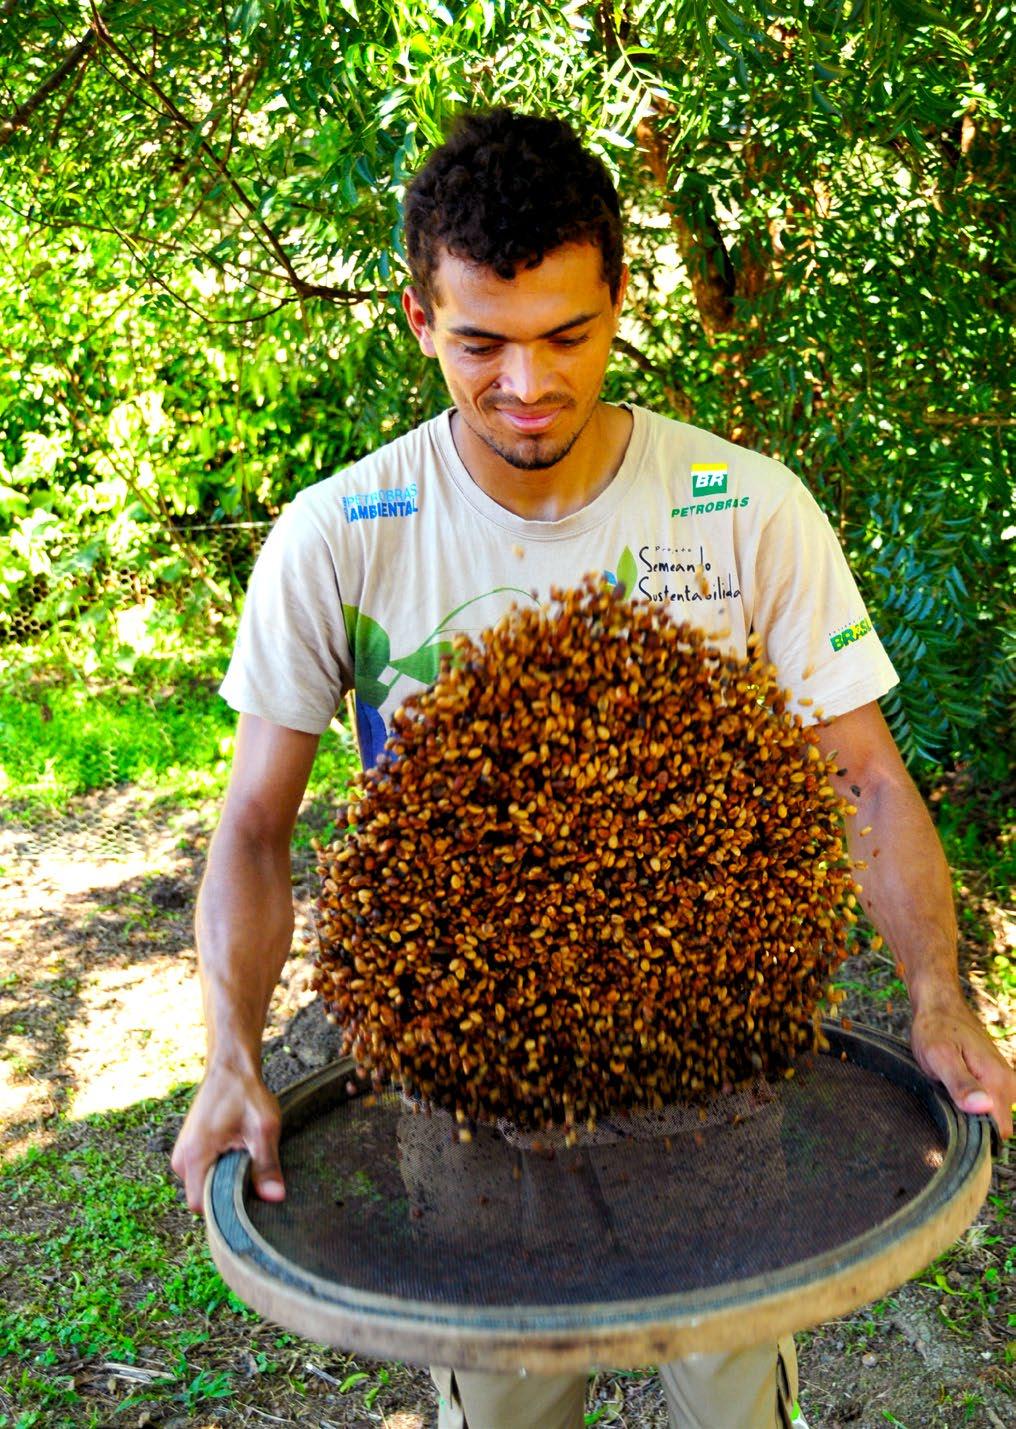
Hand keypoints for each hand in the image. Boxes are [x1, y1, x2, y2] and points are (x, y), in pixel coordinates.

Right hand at [171, 1064, 284, 1213]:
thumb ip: (266, 1165)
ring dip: (225, 1179)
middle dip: (227, 1193)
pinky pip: (204, 1173)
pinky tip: (236, 1153)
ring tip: (244, 1157)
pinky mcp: (189, 1150)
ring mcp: (183, 1155)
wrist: (230, 1068)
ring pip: (204, 1185)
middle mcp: (181, 1160)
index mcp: (194, 1157)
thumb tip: (275, 1198)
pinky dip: (220, 1169)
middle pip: (203, 1197)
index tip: (247, 1196)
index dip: (225, 1208)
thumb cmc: (245, 1094)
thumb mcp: (263, 1129)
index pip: (201, 1206)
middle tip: (251, 1173)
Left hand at [910, 998, 1015, 1139]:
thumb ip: (961, 1083)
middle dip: (971, 1125)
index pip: (999, 1131)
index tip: (953, 1126)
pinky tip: (953, 1094)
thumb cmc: (936, 1030)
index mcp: (999, 1082)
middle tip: (945, 1105)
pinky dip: (970, 1105)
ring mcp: (1004, 1084)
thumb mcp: (940, 1056)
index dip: (976, 1137)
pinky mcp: (996, 1082)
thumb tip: (984, 1108)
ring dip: (969, 1114)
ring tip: (947, 1096)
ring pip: (991, 1117)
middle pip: (996, 1127)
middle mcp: (1009, 1085)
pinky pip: (988, 1106)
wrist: (940, 1007)